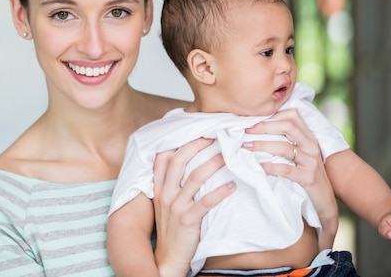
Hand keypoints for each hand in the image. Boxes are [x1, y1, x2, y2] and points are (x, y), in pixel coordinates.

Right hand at [152, 138, 235, 276]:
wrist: (167, 258)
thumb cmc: (170, 229)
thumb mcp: (163, 204)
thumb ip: (169, 185)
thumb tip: (185, 164)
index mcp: (158, 189)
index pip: (162, 159)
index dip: (177, 143)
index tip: (194, 132)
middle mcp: (165, 194)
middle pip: (179, 162)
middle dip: (196, 146)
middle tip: (214, 137)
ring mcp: (176, 207)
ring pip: (195, 178)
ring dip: (213, 164)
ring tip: (229, 156)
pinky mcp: (188, 220)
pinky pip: (206, 202)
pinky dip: (220, 192)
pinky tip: (232, 186)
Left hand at [243, 108, 337, 249]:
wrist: (325, 200)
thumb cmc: (307, 174)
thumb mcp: (301, 154)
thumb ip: (287, 140)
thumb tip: (259, 129)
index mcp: (308, 137)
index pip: (293, 115)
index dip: (273, 113)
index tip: (253, 118)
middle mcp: (311, 145)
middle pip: (288, 126)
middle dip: (264, 126)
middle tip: (246, 130)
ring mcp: (311, 161)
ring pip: (285, 147)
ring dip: (263, 145)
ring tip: (246, 147)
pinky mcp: (309, 178)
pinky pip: (288, 170)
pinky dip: (272, 167)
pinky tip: (260, 167)